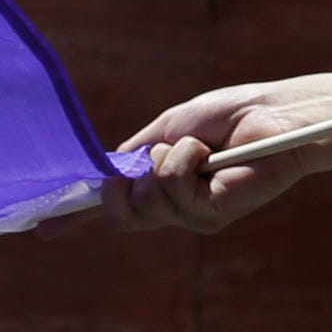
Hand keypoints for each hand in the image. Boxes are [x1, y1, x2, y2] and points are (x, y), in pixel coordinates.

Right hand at [100, 84, 329, 232]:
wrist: (268, 114)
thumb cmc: (227, 118)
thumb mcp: (168, 130)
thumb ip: (136, 154)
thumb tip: (106, 171)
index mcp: (165, 193)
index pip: (121, 213)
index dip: (93, 206)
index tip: (63, 212)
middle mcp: (177, 210)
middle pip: (122, 214)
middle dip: (129, 175)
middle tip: (162, 150)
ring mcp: (193, 216)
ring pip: (146, 194)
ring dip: (168, 154)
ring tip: (201, 147)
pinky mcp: (210, 215)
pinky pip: (171, 183)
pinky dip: (186, 155)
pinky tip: (212, 153)